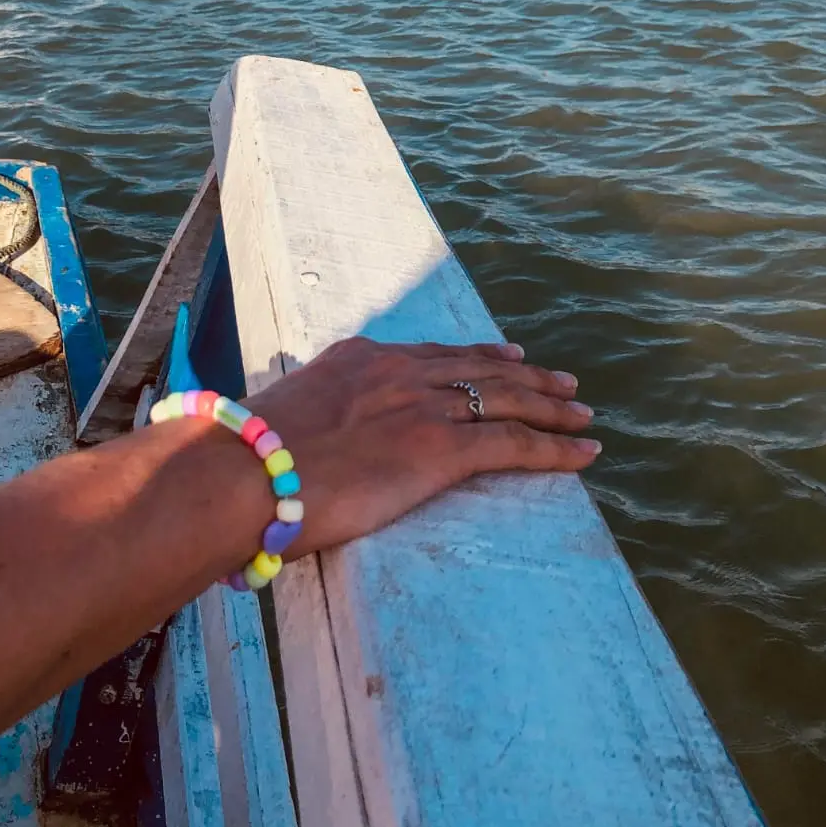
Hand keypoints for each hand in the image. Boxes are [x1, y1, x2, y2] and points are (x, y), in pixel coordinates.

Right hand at [246, 337, 599, 557]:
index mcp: (359, 358)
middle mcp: (398, 371)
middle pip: (480, 369)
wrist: (241, 472)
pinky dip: (556, 448)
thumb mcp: (279, 418)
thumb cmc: (241, 460)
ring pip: (508, 400)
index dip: (475, 357)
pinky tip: (584, 453)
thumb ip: (309, 421)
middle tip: (561, 382)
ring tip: (582, 412)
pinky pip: (514, 445)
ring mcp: (422, 407)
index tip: (504, 359)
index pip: (433, 354)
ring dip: (552, 407)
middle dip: (527, 377)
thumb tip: (298, 447)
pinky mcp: (439, 450)